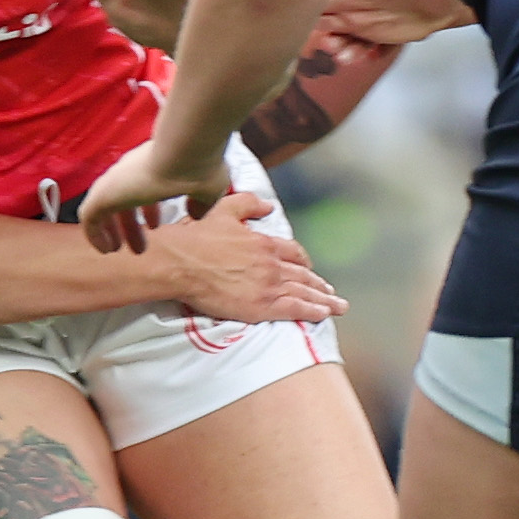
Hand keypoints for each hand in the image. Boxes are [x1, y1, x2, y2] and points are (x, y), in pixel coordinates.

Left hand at [77, 136, 229, 254]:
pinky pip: (90, 219)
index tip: (155, 225)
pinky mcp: (103, 194)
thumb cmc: (198, 165)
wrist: (183, 153)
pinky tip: (106, 249)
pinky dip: (96, 234)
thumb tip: (196, 213)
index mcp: (153, 165)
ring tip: (117, 250)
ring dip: (112, 230)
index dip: (149, 208)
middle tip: (138, 247)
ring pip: (104, 208)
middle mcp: (131, 170)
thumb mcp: (207, 188)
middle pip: (122, 199)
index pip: (144, 187)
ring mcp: (115, 181)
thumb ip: (201, 202)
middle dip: (130, 224)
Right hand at [139, 187, 337, 326]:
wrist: (181, 262)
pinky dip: (312, 311)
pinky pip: (294, 309)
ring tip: (337, 305)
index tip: (309, 267)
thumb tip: (268, 206)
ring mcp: (268, 286)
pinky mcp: (261, 306)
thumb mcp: (224, 210)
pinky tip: (323, 314)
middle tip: (331, 292)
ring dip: (324, 300)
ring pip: (304, 292)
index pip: (293, 252)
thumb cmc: (197, 238)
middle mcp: (272, 264)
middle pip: (304, 275)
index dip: (304, 261)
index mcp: (264, 243)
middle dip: (320, 285)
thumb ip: (248, 204)